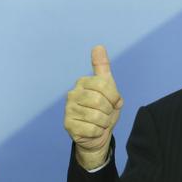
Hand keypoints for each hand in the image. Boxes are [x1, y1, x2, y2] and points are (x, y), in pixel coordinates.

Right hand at [64, 45, 122, 169]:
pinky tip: (93, 130)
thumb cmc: (104, 110)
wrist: (97, 135)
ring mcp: (68, 109)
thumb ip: (103, 67)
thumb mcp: (108, 88)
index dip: (114, 97)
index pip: (104, 85)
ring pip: (96, 117)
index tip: (113, 102)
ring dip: (104, 123)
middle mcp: (72, 94)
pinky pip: (92, 129)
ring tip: (100, 122)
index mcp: (83, 82)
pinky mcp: (68, 125)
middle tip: (105, 114)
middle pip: (99, 101)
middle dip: (108, 111)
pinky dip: (98, 132)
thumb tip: (98, 46)